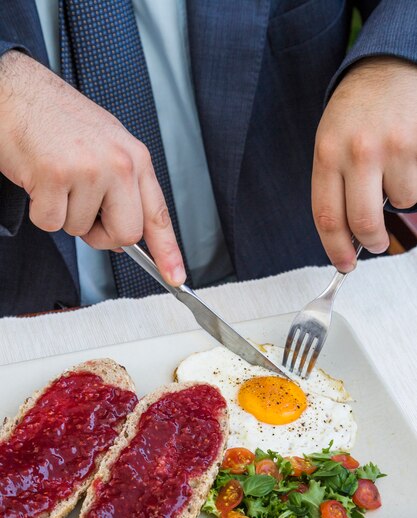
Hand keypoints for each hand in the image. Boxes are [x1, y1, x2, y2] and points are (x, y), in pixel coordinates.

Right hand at [0, 51, 185, 284]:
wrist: (15, 91)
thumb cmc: (57, 120)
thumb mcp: (106, 147)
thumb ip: (122, 189)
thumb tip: (124, 234)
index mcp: (135, 157)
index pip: (158, 214)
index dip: (168, 251)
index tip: (175, 276)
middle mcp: (119, 163)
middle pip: (125, 235)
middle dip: (102, 234)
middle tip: (83, 209)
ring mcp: (89, 170)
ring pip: (81, 230)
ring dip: (64, 214)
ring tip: (56, 178)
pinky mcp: (56, 177)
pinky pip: (51, 223)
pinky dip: (40, 210)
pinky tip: (39, 180)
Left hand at [312, 57, 416, 271]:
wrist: (386, 67)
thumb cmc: (354, 113)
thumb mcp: (329, 144)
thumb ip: (335, 186)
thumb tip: (346, 236)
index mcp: (327, 154)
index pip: (326, 217)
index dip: (335, 248)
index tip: (343, 264)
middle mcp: (357, 151)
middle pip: (363, 222)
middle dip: (371, 242)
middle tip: (375, 244)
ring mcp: (392, 146)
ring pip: (400, 203)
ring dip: (398, 200)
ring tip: (391, 175)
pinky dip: (412, 183)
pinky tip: (405, 162)